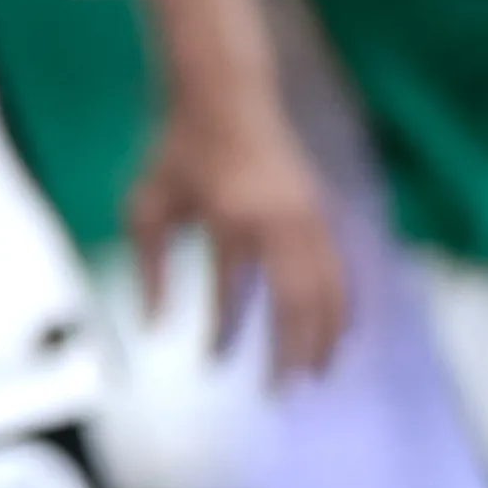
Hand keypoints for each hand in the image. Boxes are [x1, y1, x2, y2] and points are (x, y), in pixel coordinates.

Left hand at [123, 98, 347, 381]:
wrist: (227, 94)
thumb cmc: (178, 152)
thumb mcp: (146, 206)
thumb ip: (148, 270)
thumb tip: (154, 330)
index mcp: (229, 217)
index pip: (231, 291)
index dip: (223, 332)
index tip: (213, 365)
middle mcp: (277, 219)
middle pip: (295, 299)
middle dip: (291, 351)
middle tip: (283, 394)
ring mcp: (306, 214)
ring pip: (327, 287)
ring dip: (324, 335)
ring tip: (317, 376)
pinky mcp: (321, 211)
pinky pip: (339, 269)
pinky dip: (341, 306)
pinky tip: (338, 335)